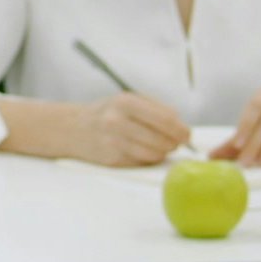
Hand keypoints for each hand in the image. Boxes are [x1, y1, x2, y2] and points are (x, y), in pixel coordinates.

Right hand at [74, 92, 191, 166]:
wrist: (73, 128)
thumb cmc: (107, 112)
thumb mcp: (128, 99)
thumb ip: (155, 108)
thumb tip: (180, 125)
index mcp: (126, 102)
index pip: (165, 119)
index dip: (181, 129)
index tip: (187, 135)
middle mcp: (118, 122)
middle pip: (162, 139)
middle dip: (174, 143)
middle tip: (176, 142)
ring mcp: (114, 142)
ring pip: (154, 153)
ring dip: (163, 152)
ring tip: (160, 146)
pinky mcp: (112, 160)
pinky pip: (141, 162)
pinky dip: (148, 158)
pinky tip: (143, 151)